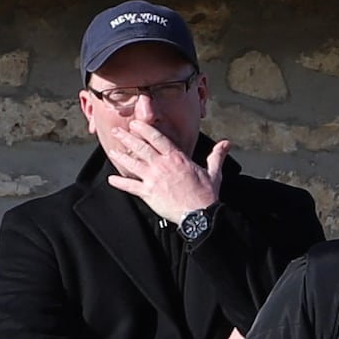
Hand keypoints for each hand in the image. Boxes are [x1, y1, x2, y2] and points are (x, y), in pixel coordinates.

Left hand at [103, 105, 225, 224]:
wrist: (199, 214)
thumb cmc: (206, 194)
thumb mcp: (214, 172)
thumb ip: (216, 155)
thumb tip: (227, 143)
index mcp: (177, 158)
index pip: (157, 139)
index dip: (144, 130)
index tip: (135, 124)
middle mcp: (162, 165)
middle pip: (141, 148)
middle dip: (127, 139)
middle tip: (116, 132)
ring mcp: (154, 179)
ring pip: (133, 164)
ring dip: (121, 157)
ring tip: (112, 151)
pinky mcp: (148, 193)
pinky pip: (130, 186)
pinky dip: (120, 183)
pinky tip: (111, 180)